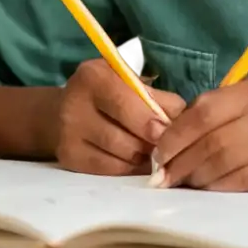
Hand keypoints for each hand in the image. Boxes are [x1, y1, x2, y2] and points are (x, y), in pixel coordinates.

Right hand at [54, 58, 186, 175]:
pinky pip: (109, 171)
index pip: (127, 103)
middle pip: (123, 136)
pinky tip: (139, 163)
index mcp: (93, 76)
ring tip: (155, 153)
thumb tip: (184, 117)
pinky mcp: (69, 158)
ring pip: (119, 157)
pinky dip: (130, 169)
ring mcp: (69, 134)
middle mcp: (75, 104)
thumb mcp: (127, 81)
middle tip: (168, 147)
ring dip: (144, 159)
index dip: (152, 119)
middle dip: (152, 144)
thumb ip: (154, 96)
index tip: (170, 129)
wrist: (63, 110)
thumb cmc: (107, 91)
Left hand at [151, 79, 247, 190]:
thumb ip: (226, 109)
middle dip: (176, 159)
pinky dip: (214, 187)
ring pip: (216, 163)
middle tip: (160, 174)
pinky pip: (235, 182)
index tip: (157, 149)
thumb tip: (178, 131)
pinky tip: (204, 189)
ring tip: (178, 183)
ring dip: (191, 177)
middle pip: (205, 139)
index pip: (201, 110)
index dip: (174, 133)